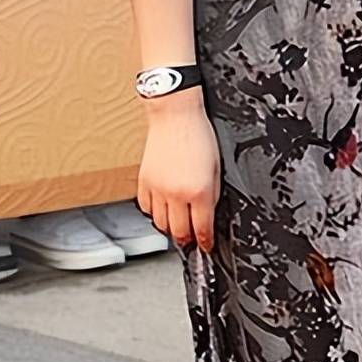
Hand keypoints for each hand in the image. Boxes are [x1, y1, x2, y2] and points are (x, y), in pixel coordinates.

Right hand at [137, 89, 219, 252]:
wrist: (175, 115)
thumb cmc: (199, 135)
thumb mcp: (216, 166)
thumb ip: (213, 193)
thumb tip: (209, 213)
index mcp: (199, 190)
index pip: (202, 228)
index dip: (206, 242)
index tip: (207, 246)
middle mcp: (177, 193)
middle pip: (179, 232)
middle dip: (188, 239)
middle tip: (193, 238)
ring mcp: (158, 189)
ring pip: (161, 224)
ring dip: (171, 228)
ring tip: (179, 223)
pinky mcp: (144, 182)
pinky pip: (147, 209)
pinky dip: (155, 212)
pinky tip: (163, 207)